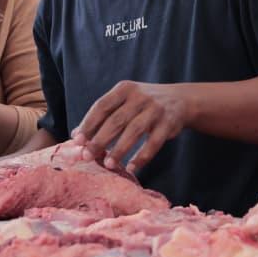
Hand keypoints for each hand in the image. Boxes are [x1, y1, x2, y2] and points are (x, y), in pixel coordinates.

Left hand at [73, 81, 193, 173]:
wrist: (181, 100)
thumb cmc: (144, 103)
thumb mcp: (125, 101)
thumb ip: (104, 115)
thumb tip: (77, 135)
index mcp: (124, 89)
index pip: (102, 106)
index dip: (88, 123)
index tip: (77, 140)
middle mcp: (140, 96)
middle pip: (116, 120)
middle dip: (100, 139)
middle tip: (87, 156)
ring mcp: (155, 109)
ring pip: (134, 131)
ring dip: (120, 149)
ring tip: (108, 165)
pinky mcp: (168, 123)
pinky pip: (154, 143)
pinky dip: (142, 156)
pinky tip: (131, 168)